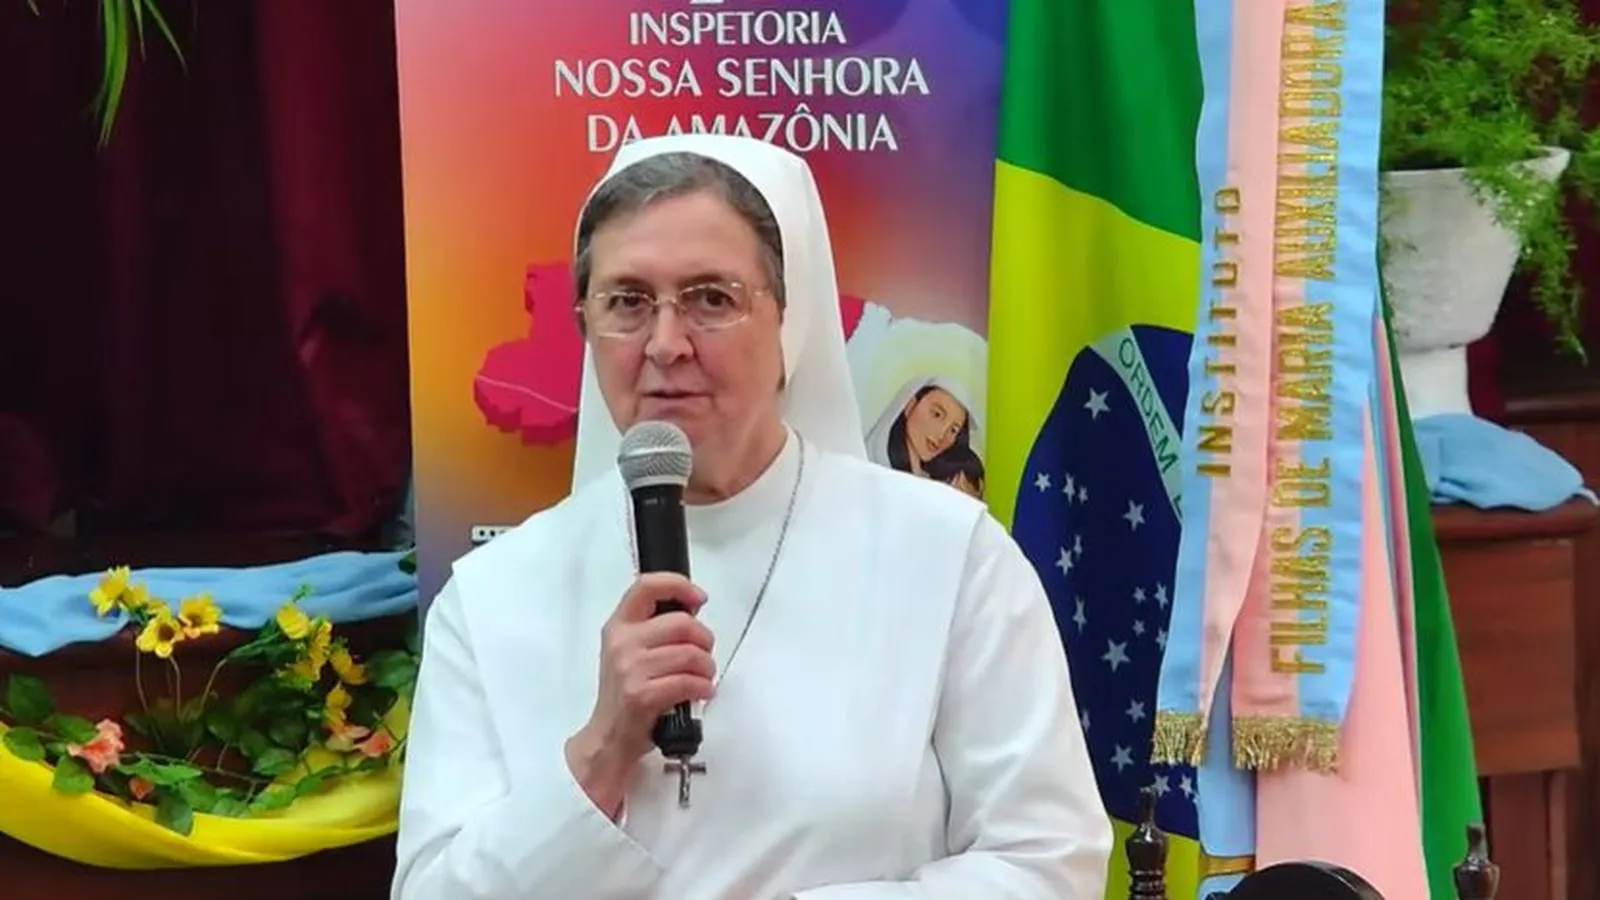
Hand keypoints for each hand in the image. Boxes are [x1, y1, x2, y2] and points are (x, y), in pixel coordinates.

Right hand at [566, 573, 714, 814]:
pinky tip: (702, 692)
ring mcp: (630, 669)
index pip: (646, 586)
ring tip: (703, 677)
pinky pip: (688, 682)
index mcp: (619, 626)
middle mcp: (622, 643)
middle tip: (705, 653)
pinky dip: (704, 687)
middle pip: (682, 623)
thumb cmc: (624, 693)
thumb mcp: (629, 651)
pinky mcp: (642, 695)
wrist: (608, 736)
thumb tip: (692, 611)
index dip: (678, 585)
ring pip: (691, 654)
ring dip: (707, 667)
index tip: (698, 597)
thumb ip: (654, 628)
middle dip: (705, 639)